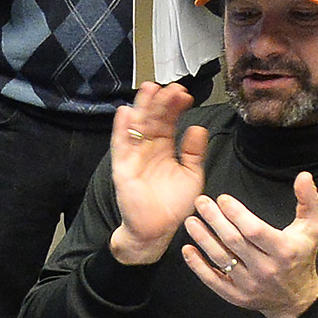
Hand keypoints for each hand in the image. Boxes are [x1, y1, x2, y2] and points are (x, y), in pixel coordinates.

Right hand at [104, 80, 208, 264]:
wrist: (157, 230)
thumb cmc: (173, 206)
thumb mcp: (192, 176)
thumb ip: (194, 153)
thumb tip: (197, 128)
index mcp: (164, 150)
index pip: (169, 122)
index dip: (175, 108)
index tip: (185, 94)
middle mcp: (148, 150)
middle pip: (153, 120)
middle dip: (161, 103)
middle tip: (171, 87)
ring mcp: (134, 157)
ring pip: (137, 127)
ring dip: (142, 108)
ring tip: (149, 89)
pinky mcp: (123, 168)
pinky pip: (120, 145)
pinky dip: (121, 129)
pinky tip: (125, 113)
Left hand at [183, 173, 317, 317]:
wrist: (297, 298)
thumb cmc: (301, 257)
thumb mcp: (311, 228)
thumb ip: (309, 200)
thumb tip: (303, 176)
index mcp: (283, 250)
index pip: (254, 230)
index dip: (236, 214)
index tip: (222, 199)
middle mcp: (266, 269)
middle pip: (234, 241)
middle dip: (214, 220)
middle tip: (200, 202)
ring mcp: (249, 284)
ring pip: (221, 259)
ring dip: (203, 239)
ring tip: (191, 221)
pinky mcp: (236, 296)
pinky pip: (213, 280)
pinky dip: (198, 266)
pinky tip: (187, 250)